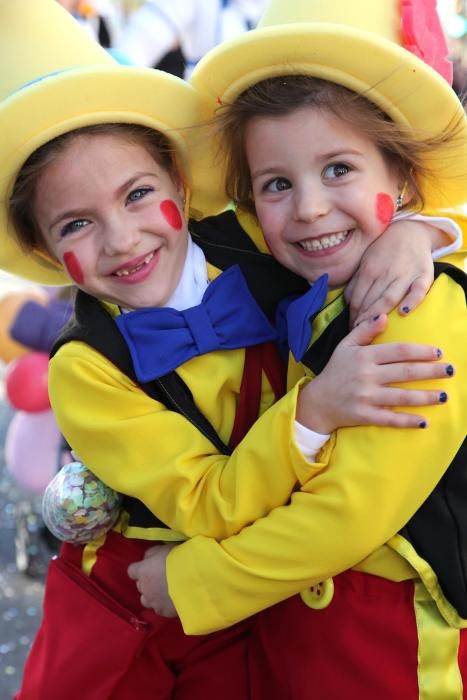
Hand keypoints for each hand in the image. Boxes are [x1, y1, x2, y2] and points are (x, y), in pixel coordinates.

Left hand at [128, 543, 177, 616]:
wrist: (192, 579)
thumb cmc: (177, 559)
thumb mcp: (162, 549)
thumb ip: (151, 554)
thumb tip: (147, 559)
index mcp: (142, 571)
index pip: (132, 571)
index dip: (140, 569)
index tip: (149, 567)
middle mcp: (144, 588)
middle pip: (141, 586)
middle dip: (148, 583)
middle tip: (161, 578)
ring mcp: (153, 602)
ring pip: (147, 601)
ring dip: (153, 596)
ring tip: (166, 592)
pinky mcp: (164, 612)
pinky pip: (160, 609)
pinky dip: (165, 605)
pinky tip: (175, 600)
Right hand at [296, 314, 452, 433]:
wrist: (317, 402)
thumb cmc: (335, 371)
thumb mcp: (345, 346)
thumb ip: (365, 331)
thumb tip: (384, 316)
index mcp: (364, 356)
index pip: (398, 351)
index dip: (421, 351)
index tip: (438, 352)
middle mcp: (366, 376)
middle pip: (405, 372)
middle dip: (431, 371)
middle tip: (451, 370)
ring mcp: (366, 397)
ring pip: (401, 396)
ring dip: (425, 396)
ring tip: (444, 395)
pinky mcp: (364, 415)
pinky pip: (390, 419)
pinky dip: (407, 421)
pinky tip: (424, 421)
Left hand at [346, 220, 437, 325]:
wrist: (410, 230)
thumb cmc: (384, 250)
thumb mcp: (366, 262)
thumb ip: (356, 282)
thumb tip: (347, 303)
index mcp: (369, 270)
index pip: (357, 297)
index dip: (353, 315)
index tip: (351, 328)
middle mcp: (386, 272)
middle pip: (372, 300)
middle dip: (364, 319)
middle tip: (360, 334)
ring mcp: (405, 273)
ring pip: (390, 297)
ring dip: (380, 313)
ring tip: (374, 328)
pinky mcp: (424, 274)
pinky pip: (418, 289)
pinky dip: (412, 300)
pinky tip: (404, 312)